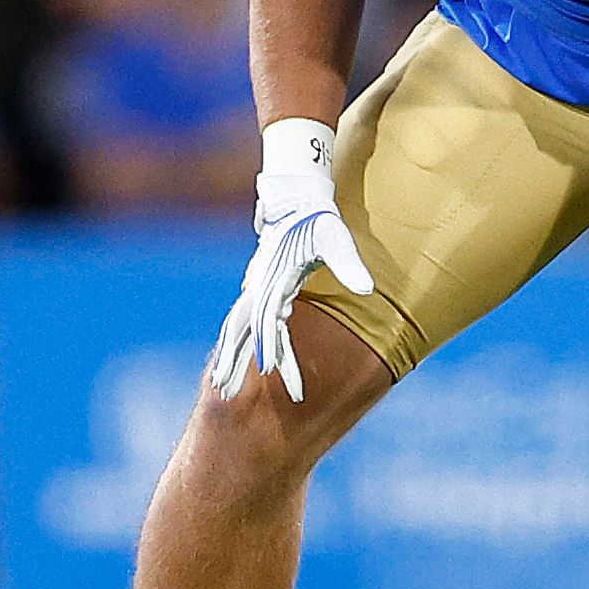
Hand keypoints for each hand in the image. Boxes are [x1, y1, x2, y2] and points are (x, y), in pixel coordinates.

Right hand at [210, 119, 373, 401]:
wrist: (296, 193)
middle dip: (235, 364)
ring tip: (220, 388)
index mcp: (276, 283)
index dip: (276, 354)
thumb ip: (349, 266)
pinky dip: (235, 340)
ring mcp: (256, 288)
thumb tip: (368, 289)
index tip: (275, 379)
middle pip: (244, 333)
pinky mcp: (258, 286)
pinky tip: (235, 357)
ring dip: (230, 356)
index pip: (273, 327)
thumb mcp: (336, 238)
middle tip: (224, 396)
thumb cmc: (318, 217)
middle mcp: (260, 288)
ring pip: (238, 329)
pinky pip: (243, 320)